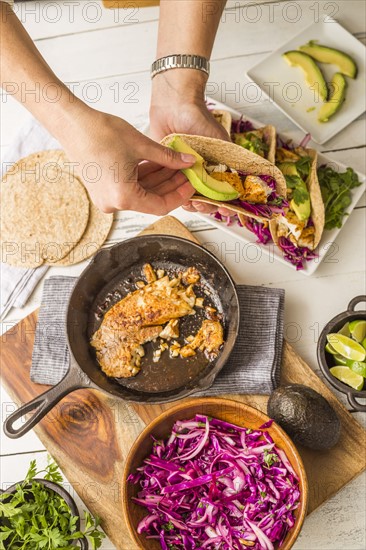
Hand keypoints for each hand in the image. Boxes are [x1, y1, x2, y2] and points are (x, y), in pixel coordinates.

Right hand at [57, 107, 195, 214]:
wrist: (72, 124)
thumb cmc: (100, 133)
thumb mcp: (141, 145)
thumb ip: (168, 157)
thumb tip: (188, 162)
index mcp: (124, 197)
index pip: (161, 205)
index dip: (179, 195)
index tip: (191, 184)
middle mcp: (113, 203)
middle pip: (151, 200)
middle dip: (170, 185)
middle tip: (186, 171)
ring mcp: (107, 198)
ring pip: (141, 193)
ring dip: (159, 180)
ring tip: (175, 165)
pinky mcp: (103, 190)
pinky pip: (130, 187)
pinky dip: (144, 178)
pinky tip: (159, 164)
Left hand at [150, 70, 232, 215]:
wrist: (174, 104)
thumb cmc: (198, 116)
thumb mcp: (218, 140)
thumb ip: (226, 161)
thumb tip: (236, 184)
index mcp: (215, 165)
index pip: (222, 190)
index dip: (223, 201)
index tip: (224, 208)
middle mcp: (200, 170)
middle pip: (204, 197)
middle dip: (205, 205)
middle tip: (202, 204)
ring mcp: (183, 171)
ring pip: (186, 195)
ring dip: (189, 201)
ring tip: (189, 202)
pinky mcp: (167, 169)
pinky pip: (169, 186)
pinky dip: (172, 192)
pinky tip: (175, 195)